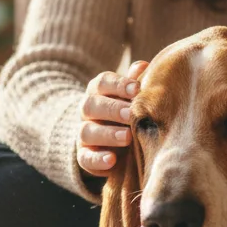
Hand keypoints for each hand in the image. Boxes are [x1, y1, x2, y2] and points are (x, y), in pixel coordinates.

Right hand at [77, 60, 148, 176]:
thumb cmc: (128, 111)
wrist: (113, 141)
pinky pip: (85, 158)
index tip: (136, 89)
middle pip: (91, 105)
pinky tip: (111, 160)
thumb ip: (135, 84)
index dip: (118, 85)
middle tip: (131, 114)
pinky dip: (97, 159)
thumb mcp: (132, 97)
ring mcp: (84, 134)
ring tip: (127, 138)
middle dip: (112, 109)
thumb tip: (143, 66)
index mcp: (99, 91)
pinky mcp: (84, 156)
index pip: (103, 82)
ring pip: (86, 132)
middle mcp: (87, 111)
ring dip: (107, 134)